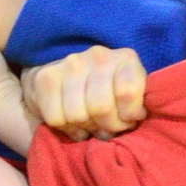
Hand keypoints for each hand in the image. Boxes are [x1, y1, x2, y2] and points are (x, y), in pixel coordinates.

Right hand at [20, 45, 146, 140]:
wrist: (65, 77)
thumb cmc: (107, 93)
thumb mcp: (131, 95)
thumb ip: (139, 104)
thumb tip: (137, 118)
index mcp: (126, 59)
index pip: (128, 92)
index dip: (128, 116)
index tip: (128, 120)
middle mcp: (98, 56)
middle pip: (101, 108)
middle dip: (106, 127)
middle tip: (107, 128)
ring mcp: (70, 64)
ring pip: (78, 115)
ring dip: (85, 128)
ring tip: (90, 124)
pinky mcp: (45, 77)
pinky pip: (56, 118)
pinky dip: (66, 129)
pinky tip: (73, 123)